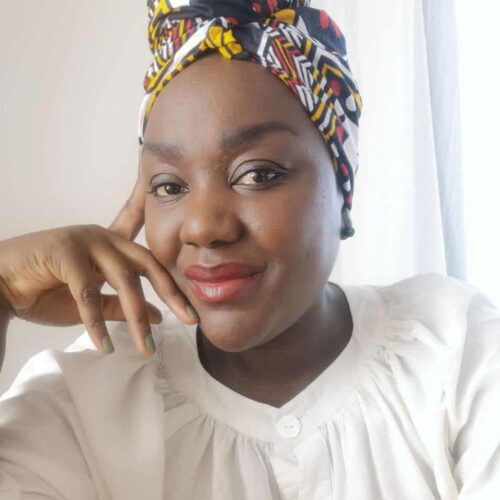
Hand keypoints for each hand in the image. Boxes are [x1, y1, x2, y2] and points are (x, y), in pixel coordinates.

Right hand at [0, 169, 197, 355]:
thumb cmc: (43, 291)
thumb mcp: (92, 302)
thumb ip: (122, 305)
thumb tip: (160, 316)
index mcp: (109, 244)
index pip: (144, 241)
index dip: (164, 238)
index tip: (179, 216)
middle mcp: (102, 237)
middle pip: (147, 263)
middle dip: (171, 292)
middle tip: (191, 319)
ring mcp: (85, 241)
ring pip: (123, 280)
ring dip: (137, 318)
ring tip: (147, 348)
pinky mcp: (65, 253)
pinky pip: (89, 292)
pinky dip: (96, 322)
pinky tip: (104, 346)